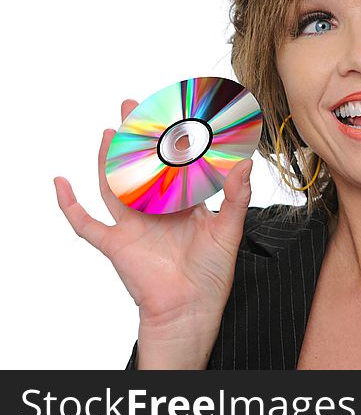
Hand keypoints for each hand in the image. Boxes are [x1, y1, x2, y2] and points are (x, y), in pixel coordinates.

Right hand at [54, 99, 252, 334]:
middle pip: (141, 166)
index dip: (172, 141)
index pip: (175, 165)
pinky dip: (70, 204)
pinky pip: (86, 223)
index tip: (174, 113)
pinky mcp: (115, 244)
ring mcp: (133, 225)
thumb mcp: (229, 230)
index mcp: (184, 205)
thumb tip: (245, 163)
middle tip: (133, 106)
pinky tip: (61, 182)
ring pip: (114, 185)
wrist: (191, 309)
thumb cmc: (212, 274)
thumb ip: (236, 197)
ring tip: (108, 131)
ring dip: (109, 159)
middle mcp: (156, 210)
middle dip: (136, 137)